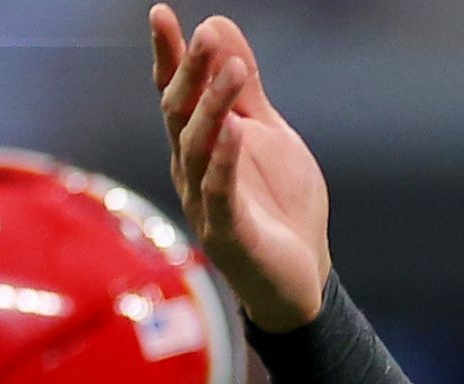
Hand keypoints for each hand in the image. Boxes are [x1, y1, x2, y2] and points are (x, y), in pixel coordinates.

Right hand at [150, 6, 329, 330]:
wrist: (302, 278)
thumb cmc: (279, 206)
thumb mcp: (268, 135)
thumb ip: (246, 88)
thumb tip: (217, 25)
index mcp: (199, 145)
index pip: (175, 93)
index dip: (167, 55)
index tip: (161, 14)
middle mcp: (191, 169)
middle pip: (179, 113)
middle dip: (190, 73)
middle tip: (205, 35)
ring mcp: (204, 202)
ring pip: (197, 147)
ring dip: (213, 106)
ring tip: (232, 70)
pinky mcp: (226, 233)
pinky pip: (219, 190)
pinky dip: (226, 158)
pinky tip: (235, 129)